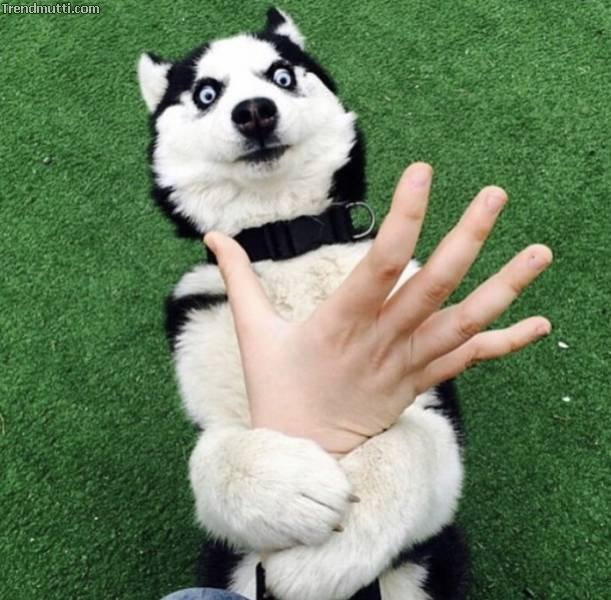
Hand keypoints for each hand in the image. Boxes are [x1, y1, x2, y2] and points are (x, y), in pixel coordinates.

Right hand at [204, 163, 552, 455]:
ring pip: (463, 322)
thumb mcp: (252, 333)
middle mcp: (381, 339)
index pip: (381, 262)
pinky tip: (541, 324)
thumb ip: (239, 280)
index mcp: (339, 321)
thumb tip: (213, 238)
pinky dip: (506, 342)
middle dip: (468, 236)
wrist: (304, 456)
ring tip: (540, 251)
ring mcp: (407, 363)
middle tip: (496, 194)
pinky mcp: (420, 382)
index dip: (405, 216)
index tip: (422, 172)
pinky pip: (468, 361)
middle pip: (433, 284)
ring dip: (504, 287)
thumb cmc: (277, 392)